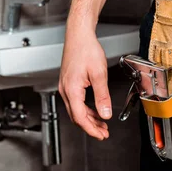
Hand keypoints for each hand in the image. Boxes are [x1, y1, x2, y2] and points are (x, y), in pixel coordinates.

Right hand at [59, 20, 111, 139]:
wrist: (79, 35)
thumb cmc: (86, 49)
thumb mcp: (99, 74)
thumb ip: (102, 96)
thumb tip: (106, 113)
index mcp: (72, 90)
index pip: (80, 117)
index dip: (91, 129)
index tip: (101, 135)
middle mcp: (65, 90)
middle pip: (76, 116)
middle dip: (90, 127)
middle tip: (103, 133)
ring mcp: (65, 87)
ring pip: (76, 110)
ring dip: (88, 119)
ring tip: (101, 125)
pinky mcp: (68, 83)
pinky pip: (75, 102)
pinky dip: (85, 110)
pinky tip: (95, 111)